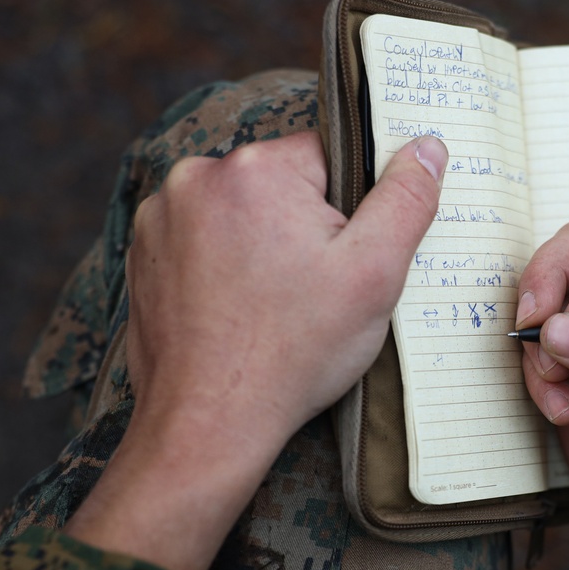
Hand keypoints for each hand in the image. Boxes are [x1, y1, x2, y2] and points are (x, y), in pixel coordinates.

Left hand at [64, 133, 447, 569]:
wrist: (209, 422)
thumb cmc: (294, 352)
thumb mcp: (374, 274)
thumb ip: (406, 199)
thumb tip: (426, 147)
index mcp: (256, 168)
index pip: (329, 156)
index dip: (350, 208)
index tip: (343, 257)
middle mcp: (196, 177)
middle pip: (282, 183)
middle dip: (303, 227)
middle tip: (310, 289)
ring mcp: (160, 216)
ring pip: (241, 211)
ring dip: (260, 243)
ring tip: (271, 305)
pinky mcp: (143, 252)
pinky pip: (202, 239)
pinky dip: (222, 265)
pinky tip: (238, 309)